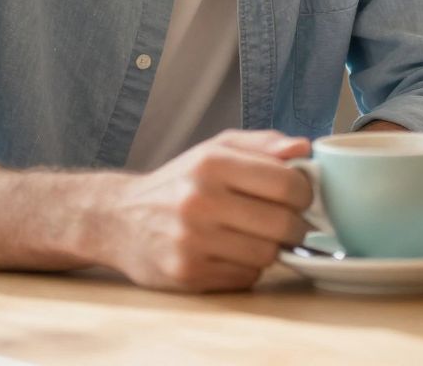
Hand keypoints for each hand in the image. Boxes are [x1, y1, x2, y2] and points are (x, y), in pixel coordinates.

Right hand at [90, 129, 312, 291]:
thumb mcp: (216, 150)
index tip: (299, 196)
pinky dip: (248, 267)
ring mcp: (191, 241)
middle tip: (288, 222)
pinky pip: (245, 277)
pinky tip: (232, 253)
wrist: (118, 219)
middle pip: (282, 224)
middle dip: (296, 225)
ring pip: (267, 254)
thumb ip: (263, 145)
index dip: (304, 192)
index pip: (286, 183)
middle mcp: (199, 201)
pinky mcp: (187, 273)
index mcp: (211, 163)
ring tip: (258, 236)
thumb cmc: (178, 182)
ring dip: (272, 248)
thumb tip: (304, 148)